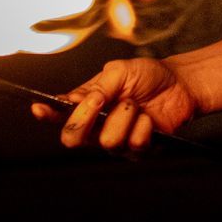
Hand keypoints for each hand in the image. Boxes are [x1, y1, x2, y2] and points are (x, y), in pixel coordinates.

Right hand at [31, 56, 202, 153]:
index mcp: (88, 106)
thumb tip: (75, 101)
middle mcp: (97, 127)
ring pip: (106, 142)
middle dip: (82, 121)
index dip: (46, 114)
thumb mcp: (120, 71)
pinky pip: (133, 146)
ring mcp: (117, 140)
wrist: (181, 83)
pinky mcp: (138, 150)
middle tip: (99, 102)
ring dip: (123, 117)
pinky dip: (142, 127)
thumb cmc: (148, 75)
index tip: (39, 108)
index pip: (59, 114)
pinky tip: (148, 118)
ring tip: (135, 104)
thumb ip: (97, 87)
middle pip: (72, 139)